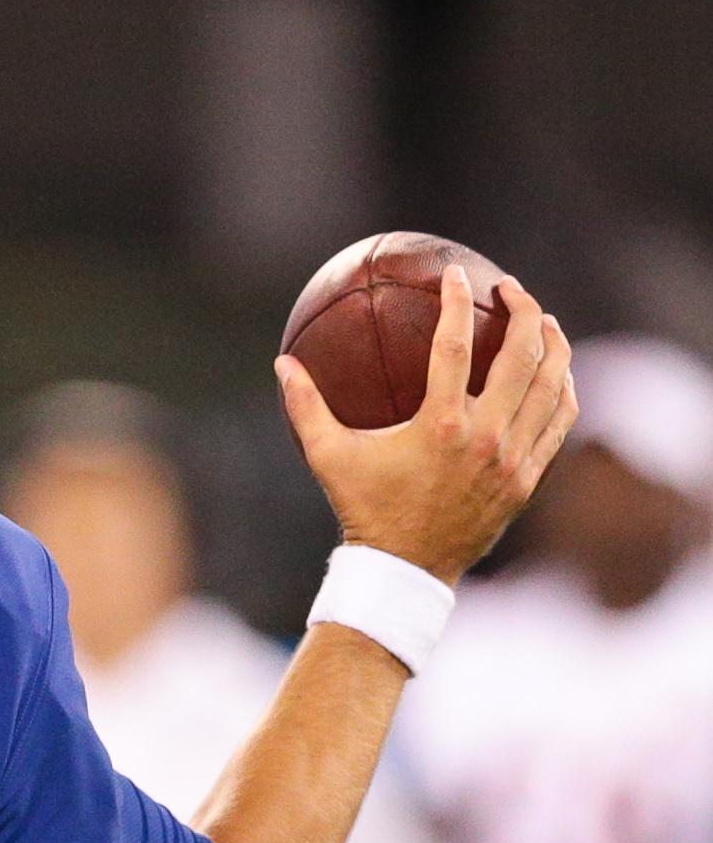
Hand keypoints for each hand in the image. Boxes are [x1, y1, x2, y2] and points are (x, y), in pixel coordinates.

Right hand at [278, 266, 578, 583]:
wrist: (406, 568)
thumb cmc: (364, 509)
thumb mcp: (328, 456)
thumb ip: (305, 406)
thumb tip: (281, 364)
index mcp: (439, 425)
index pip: (455, 345)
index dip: (457, 302)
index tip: (458, 275)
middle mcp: (485, 437)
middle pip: (523, 356)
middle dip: (524, 312)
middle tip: (512, 290)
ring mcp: (513, 458)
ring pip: (552, 386)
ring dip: (553, 345)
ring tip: (543, 322)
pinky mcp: (528, 478)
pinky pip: (558, 421)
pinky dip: (562, 390)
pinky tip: (554, 373)